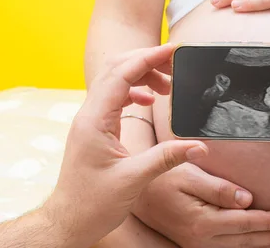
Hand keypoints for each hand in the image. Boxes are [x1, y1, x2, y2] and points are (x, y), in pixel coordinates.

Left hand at [42, 44, 207, 246]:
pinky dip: (134, 90)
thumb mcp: (134, 180)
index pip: (121, 74)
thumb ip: (167, 158)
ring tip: (168, 85)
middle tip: (175, 62)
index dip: (147, 58)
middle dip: (146, 60)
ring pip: (115, 80)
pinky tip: (149, 100)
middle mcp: (89, 114)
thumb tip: (200, 146)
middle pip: (115, 69)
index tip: (173, 50)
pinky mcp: (95, 128)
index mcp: (95, 120)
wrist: (69, 220)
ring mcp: (90, 120)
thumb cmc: (93, 203)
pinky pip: (114, 96)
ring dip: (141, 75)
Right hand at [134, 163, 269, 247]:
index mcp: (202, 221)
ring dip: (263, 244)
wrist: (135, 192)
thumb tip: (247, 199)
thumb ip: (219, 189)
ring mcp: (196, 244)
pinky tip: (257, 243)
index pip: (245, 222)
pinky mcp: (194, 242)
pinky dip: (245, 247)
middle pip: (245, 240)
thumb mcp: (190, 175)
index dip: (269, 221)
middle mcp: (201, 239)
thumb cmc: (163, 177)